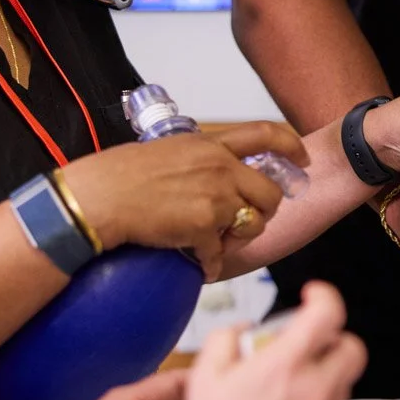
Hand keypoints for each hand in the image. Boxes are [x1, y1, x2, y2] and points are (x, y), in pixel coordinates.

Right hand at [63, 124, 304, 278]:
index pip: (266, 134)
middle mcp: (220, 166)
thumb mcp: (169, 149)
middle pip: (270, 192)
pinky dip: (211, 264)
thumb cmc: (121, 174)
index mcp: (211, 144)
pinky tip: (200, 266)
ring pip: (254, 224)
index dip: (291, 147)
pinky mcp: (204, 226)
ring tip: (218, 241)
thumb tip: (217, 171)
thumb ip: (200, 157)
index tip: (300, 160)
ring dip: (240, 238)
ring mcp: (215, 196)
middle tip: (248, 220)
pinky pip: (221, 253)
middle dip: (264, 211)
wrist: (99, 198)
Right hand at [183, 282, 364, 399]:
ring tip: (292, 381)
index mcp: (287, 365)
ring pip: (343, 379)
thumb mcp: (204, 375)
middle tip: (309, 342)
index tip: (311, 296)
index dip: (324, 296)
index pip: (328, 314)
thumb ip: (226, 338)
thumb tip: (244, 331)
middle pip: (352, 347)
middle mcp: (316, 388)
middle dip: (334, 337)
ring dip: (326, 370)